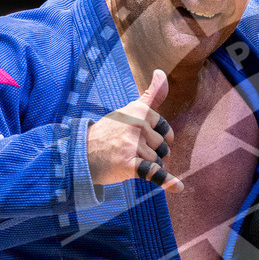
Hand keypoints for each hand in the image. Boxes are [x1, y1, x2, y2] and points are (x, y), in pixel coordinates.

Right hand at [86, 69, 182, 190]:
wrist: (80, 155)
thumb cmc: (108, 134)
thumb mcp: (128, 110)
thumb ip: (150, 95)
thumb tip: (161, 72)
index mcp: (139, 111)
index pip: (165, 129)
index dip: (157, 138)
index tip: (139, 138)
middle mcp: (137, 125)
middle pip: (163, 147)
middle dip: (151, 153)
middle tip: (128, 151)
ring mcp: (133, 144)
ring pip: (158, 161)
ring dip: (146, 166)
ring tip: (125, 160)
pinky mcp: (129, 164)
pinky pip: (154, 173)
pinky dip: (167, 181)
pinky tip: (178, 187)